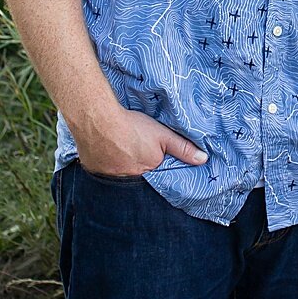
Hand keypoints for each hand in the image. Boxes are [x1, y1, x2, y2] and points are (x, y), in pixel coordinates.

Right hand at [75, 105, 206, 178]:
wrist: (97, 120)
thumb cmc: (132, 126)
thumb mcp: (163, 135)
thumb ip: (183, 148)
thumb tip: (203, 160)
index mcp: (148, 171)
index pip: (155, 173)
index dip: (154, 165)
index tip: (150, 156)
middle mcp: (129, 178)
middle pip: (136, 173)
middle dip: (137, 164)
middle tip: (133, 149)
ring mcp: (109, 175)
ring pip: (118, 171)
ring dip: (120, 163)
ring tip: (120, 147)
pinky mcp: (93, 169)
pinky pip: (102, 168)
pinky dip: (104, 161)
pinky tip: (105, 148)